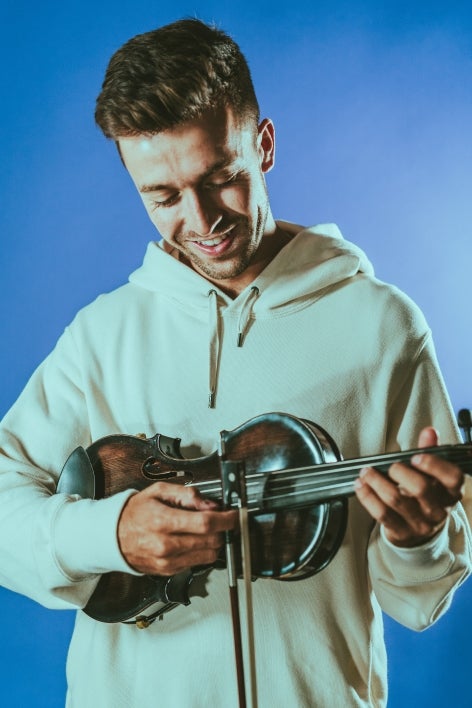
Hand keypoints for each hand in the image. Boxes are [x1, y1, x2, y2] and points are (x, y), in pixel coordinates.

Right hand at [117, 482, 236, 574]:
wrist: (112, 537)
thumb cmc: (135, 512)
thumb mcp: (158, 492)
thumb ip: (186, 494)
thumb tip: (208, 502)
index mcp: (163, 521)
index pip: (205, 523)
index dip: (226, 519)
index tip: (234, 515)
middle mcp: (166, 544)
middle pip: (211, 540)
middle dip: (222, 529)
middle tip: (221, 519)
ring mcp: (167, 561)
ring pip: (208, 555)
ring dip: (214, 542)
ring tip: (206, 530)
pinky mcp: (168, 571)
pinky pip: (197, 563)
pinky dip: (202, 552)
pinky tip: (193, 540)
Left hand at [354, 427, 464, 546]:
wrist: (418, 531)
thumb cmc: (424, 496)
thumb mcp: (430, 475)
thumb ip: (429, 452)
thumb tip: (429, 432)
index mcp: (450, 492)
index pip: (452, 478)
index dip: (434, 465)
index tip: (416, 457)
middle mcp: (438, 510)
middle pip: (421, 488)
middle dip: (400, 472)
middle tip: (391, 466)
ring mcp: (420, 524)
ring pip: (396, 500)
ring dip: (377, 481)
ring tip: (367, 472)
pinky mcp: (401, 532)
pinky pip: (381, 514)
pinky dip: (367, 496)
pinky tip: (361, 486)